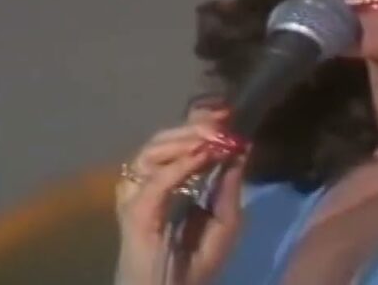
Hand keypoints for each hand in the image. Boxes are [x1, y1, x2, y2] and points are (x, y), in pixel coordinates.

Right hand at [114, 103, 247, 284]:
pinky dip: (179, 165)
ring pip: (152, 152)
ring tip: (213, 138)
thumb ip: (229, 187)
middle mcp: (146, 184)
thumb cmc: (193, 266)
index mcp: (165, 183)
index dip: (197, 122)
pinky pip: (156, 181)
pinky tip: (202, 156)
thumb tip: (241, 148)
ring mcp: (137, 196)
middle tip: (222, 120)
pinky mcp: (136, 212)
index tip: (226, 112)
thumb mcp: (224, 222)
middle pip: (162, 140)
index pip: (176, 142)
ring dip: (186, 140)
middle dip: (194, 126)